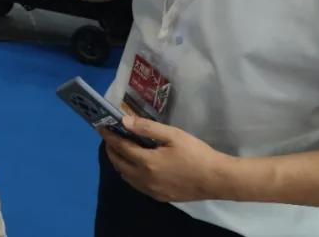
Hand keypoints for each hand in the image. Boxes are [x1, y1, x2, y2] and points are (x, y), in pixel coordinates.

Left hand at [101, 115, 233, 202]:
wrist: (217, 179)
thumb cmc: (196, 153)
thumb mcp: (172, 135)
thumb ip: (147, 128)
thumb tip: (124, 121)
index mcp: (147, 163)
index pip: (120, 148)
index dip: (109, 137)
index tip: (101, 127)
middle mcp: (145, 179)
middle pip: (119, 163)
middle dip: (111, 149)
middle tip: (110, 137)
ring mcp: (152, 190)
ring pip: (126, 176)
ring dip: (119, 162)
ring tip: (121, 149)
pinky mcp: (160, 197)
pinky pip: (137, 185)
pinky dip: (130, 173)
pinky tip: (136, 165)